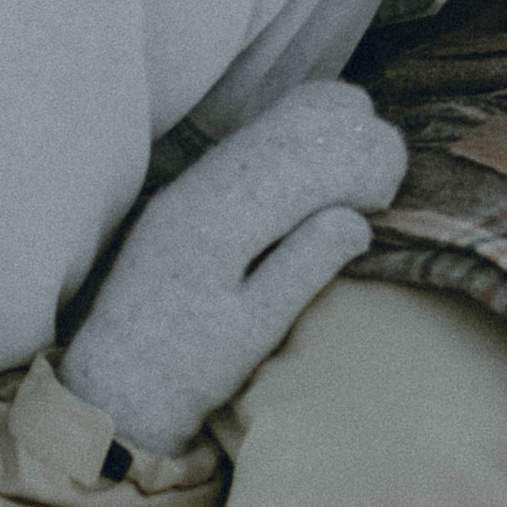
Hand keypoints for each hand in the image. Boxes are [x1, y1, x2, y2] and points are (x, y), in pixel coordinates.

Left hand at [60, 81, 406, 458]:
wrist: (117, 379)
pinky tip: (325, 167)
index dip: (356, 161)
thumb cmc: (189, 368)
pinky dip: (298, 142)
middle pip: (290, 128)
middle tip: (386, 178)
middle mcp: (201, 188)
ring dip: (326, 134)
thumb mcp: (255, 330)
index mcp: (218, 222)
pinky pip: (254, 143)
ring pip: (271, 126)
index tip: (390, 188)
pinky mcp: (192, 192)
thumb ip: (303, 267)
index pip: (302, 162)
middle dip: (349, 138)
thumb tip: (355, 219)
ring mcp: (192, 184)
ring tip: (364, 172)